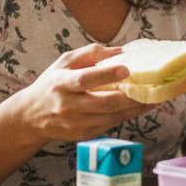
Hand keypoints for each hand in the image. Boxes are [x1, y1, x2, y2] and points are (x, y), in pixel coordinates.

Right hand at [10, 43, 153, 143]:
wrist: (31, 117)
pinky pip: (110, 125)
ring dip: (135, 109)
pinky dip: (127, 116)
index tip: (126, 69)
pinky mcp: (83, 135)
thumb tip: (118, 51)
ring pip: (111, 117)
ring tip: (154, 99)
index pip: (86, 79)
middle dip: (130, 97)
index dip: (107, 75)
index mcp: (62, 84)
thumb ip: (89, 54)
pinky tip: (140, 108)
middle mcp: (68, 105)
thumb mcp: (64, 62)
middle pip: (104, 103)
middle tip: (151, 88)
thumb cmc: (51, 84)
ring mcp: (76, 123)